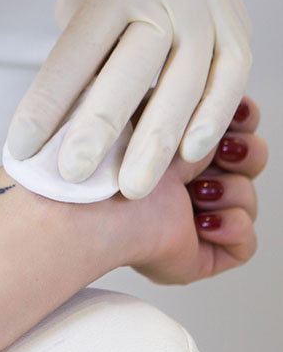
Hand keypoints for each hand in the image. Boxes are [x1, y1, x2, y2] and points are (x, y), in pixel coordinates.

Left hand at [7, 0, 251, 199]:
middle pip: (130, 73)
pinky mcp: (238, 26)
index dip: (47, 105)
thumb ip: (78, 48)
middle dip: (99, 132)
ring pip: (184, 85)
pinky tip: (189, 154)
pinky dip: (210, 119)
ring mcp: (207, 10)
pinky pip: (230, 79)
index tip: (24, 146)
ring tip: (131, 186)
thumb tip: (65, 115)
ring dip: (155, 144)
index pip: (75, 54)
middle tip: (75, 176)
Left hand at [118, 97, 265, 283]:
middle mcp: (180, 181)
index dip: (240, 120)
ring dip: (230, 191)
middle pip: (249, 161)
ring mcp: (190, 219)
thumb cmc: (115, 156)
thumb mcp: (157, 109)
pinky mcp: (199, 256)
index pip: (226, 128)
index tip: (236, 113)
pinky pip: (245, 245)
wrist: (102, 205)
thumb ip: (192, 101)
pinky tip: (200, 222)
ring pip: (248, 199)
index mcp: (168, 145)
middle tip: (222, 153)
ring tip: (194, 192)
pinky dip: (231, 227)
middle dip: (245, 153)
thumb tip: (227, 96)